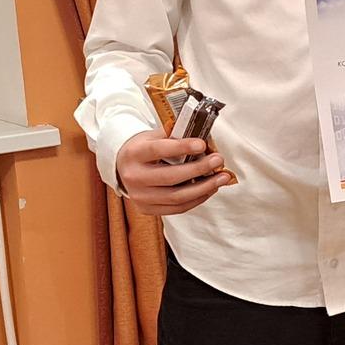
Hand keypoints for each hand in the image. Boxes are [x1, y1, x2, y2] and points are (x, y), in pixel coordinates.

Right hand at [115, 132, 232, 216]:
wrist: (124, 167)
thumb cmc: (143, 149)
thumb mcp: (153, 136)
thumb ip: (174, 136)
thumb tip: (203, 139)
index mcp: (134, 154)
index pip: (158, 150)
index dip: (181, 147)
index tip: (202, 144)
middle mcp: (134, 177)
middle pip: (170, 177)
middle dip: (199, 169)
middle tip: (218, 161)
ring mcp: (140, 196)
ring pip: (176, 197)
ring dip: (204, 188)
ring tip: (221, 178)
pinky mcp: (147, 209)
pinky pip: (177, 208)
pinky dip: (197, 199)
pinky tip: (210, 189)